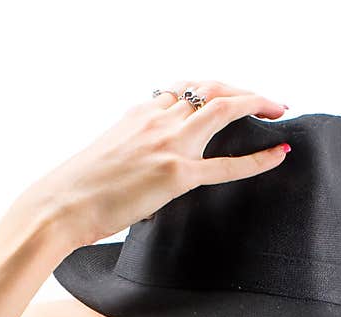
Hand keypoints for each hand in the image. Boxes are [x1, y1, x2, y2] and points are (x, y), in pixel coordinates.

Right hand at [40, 79, 289, 246]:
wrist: (61, 205)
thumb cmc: (77, 191)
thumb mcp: (107, 158)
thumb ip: (132, 156)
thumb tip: (142, 177)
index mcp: (138, 114)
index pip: (184, 89)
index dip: (213, 89)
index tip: (230, 94)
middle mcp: (156, 120)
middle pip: (211, 88)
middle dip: (244, 89)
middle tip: (269, 101)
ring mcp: (168, 145)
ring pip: (223, 108)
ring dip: (256, 103)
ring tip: (279, 111)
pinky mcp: (176, 176)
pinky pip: (227, 165)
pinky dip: (257, 159)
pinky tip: (278, 154)